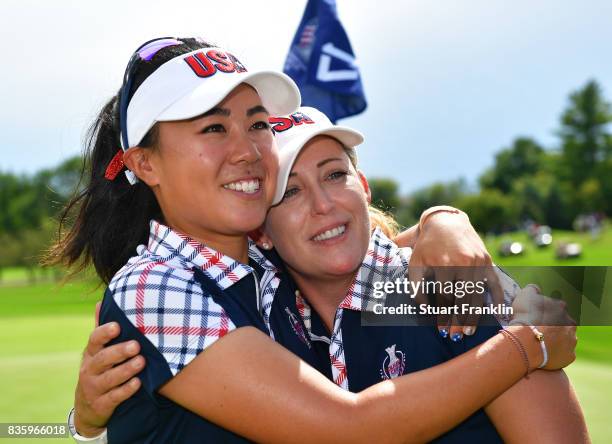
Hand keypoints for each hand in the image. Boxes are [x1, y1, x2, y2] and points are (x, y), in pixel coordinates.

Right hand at [74, 303, 143, 436]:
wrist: (87, 407)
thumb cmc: (99, 370)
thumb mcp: (97, 351)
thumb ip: (102, 331)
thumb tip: (100, 302)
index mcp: (90, 354)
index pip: (94, 340)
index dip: (104, 333)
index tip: (117, 326)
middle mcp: (89, 370)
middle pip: (103, 359)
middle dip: (119, 351)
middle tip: (136, 345)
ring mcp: (94, 388)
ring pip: (109, 378)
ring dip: (126, 370)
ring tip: (141, 361)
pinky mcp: (102, 404)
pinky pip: (114, 397)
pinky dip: (126, 390)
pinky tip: (138, 383)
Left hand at [408, 210, 502, 339]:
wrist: (445, 222)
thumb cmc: (426, 246)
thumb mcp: (415, 262)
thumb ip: (416, 285)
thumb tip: (423, 308)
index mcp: (443, 263)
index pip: (444, 297)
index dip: (442, 316)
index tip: (440, 330)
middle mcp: (463, 262)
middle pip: (462, 299)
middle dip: (458, 321)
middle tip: (455, 337)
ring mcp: (478, 261)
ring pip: (478, 295)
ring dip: (474, 316)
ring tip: (469, 332)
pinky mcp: (487, 260)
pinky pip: (495, 283)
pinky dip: (497, 299)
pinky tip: (497, 314)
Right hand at [510, 285, 576, 369]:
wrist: (526, 341)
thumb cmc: (526, 316)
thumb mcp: (525, 295)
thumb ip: (532, 289)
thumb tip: (536, 289)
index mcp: (561, 307)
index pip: (555, 307)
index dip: (545, 312)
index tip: (536, 317)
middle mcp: (571, 323)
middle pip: (563, 324)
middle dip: (554, 326)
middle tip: (538, 330)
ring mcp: (572, 340)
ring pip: (565, 339)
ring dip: (556, 340)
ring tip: (540, 343)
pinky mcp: (569, 356)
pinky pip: (563, 354)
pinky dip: (555, 353)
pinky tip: (544, 353)